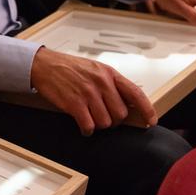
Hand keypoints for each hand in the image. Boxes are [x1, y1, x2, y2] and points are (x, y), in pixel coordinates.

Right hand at [30, 47, 155, 134]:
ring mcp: (88, 93)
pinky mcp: (74, 104)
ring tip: (90, 118)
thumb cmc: (69, 67)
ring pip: (105, 123)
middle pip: (120, 114)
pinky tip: (83, 124)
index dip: (147, 109)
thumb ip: (111, 84)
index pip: (135, 93)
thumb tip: (128, 103)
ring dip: (99, 125)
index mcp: (109, 73)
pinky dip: (87, 129)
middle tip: (104, 117)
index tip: (151, 121)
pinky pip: (89, 126)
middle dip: (114, 120)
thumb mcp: (95, 69)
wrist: (44, 65)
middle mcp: (101, 83)